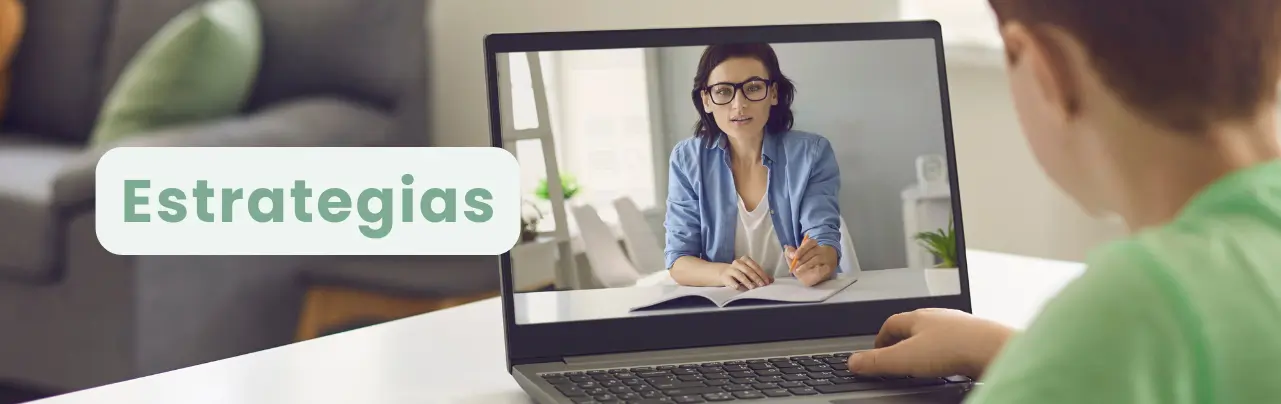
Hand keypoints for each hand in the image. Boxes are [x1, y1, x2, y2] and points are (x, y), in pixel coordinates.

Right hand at [719, 256, 773, 289]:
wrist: (723, 273)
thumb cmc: (740, 272)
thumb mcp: (750, 272)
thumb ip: (760, 275)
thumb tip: (772, 280)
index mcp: (745, 259)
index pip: (755, 266)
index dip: (762, 274)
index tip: (767, 282)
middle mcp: (738, 263)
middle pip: (748, 270)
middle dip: (756, 278)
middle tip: (762, 285)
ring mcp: (731, 269)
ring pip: (740, 275)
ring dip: (747, 281)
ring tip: (752, 287)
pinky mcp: (725, 277)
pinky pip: (731, 281)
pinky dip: (736, 284)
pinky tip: (739, 288)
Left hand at [784, 237, 836, 285]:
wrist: (816, 276)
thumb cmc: (805, 265)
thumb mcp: (796, 259)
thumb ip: (791, 253)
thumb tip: (787, 247)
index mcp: (814, 245)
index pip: (810, 242)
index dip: (802, 249)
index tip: (795, 256)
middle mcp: (822, 250)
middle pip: (813, 251)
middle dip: (802, 259)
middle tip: (795, 265)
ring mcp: (827, 258)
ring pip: (817, 259)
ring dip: (806, 265)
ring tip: (798, 270)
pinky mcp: (829, 267)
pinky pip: (823, 268)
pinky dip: (816, 270)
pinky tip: (810, 272)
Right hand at [846, 308, 1014, 378]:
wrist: (992, 348)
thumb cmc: (953, 348)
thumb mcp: (905, 359)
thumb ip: (877, 362)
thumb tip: (854, 361)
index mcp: (918, 317)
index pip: (891, 323)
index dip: (881, 338)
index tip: (877, 350)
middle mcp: (938, 317)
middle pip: (913, 326)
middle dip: (902, 341)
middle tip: (896, 355)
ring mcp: (958, 325)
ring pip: (935, 333)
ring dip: (925, 346)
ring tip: (920, 360)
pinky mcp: (974, 338)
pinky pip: (953, 343)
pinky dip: (945, 353)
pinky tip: (947, 364)